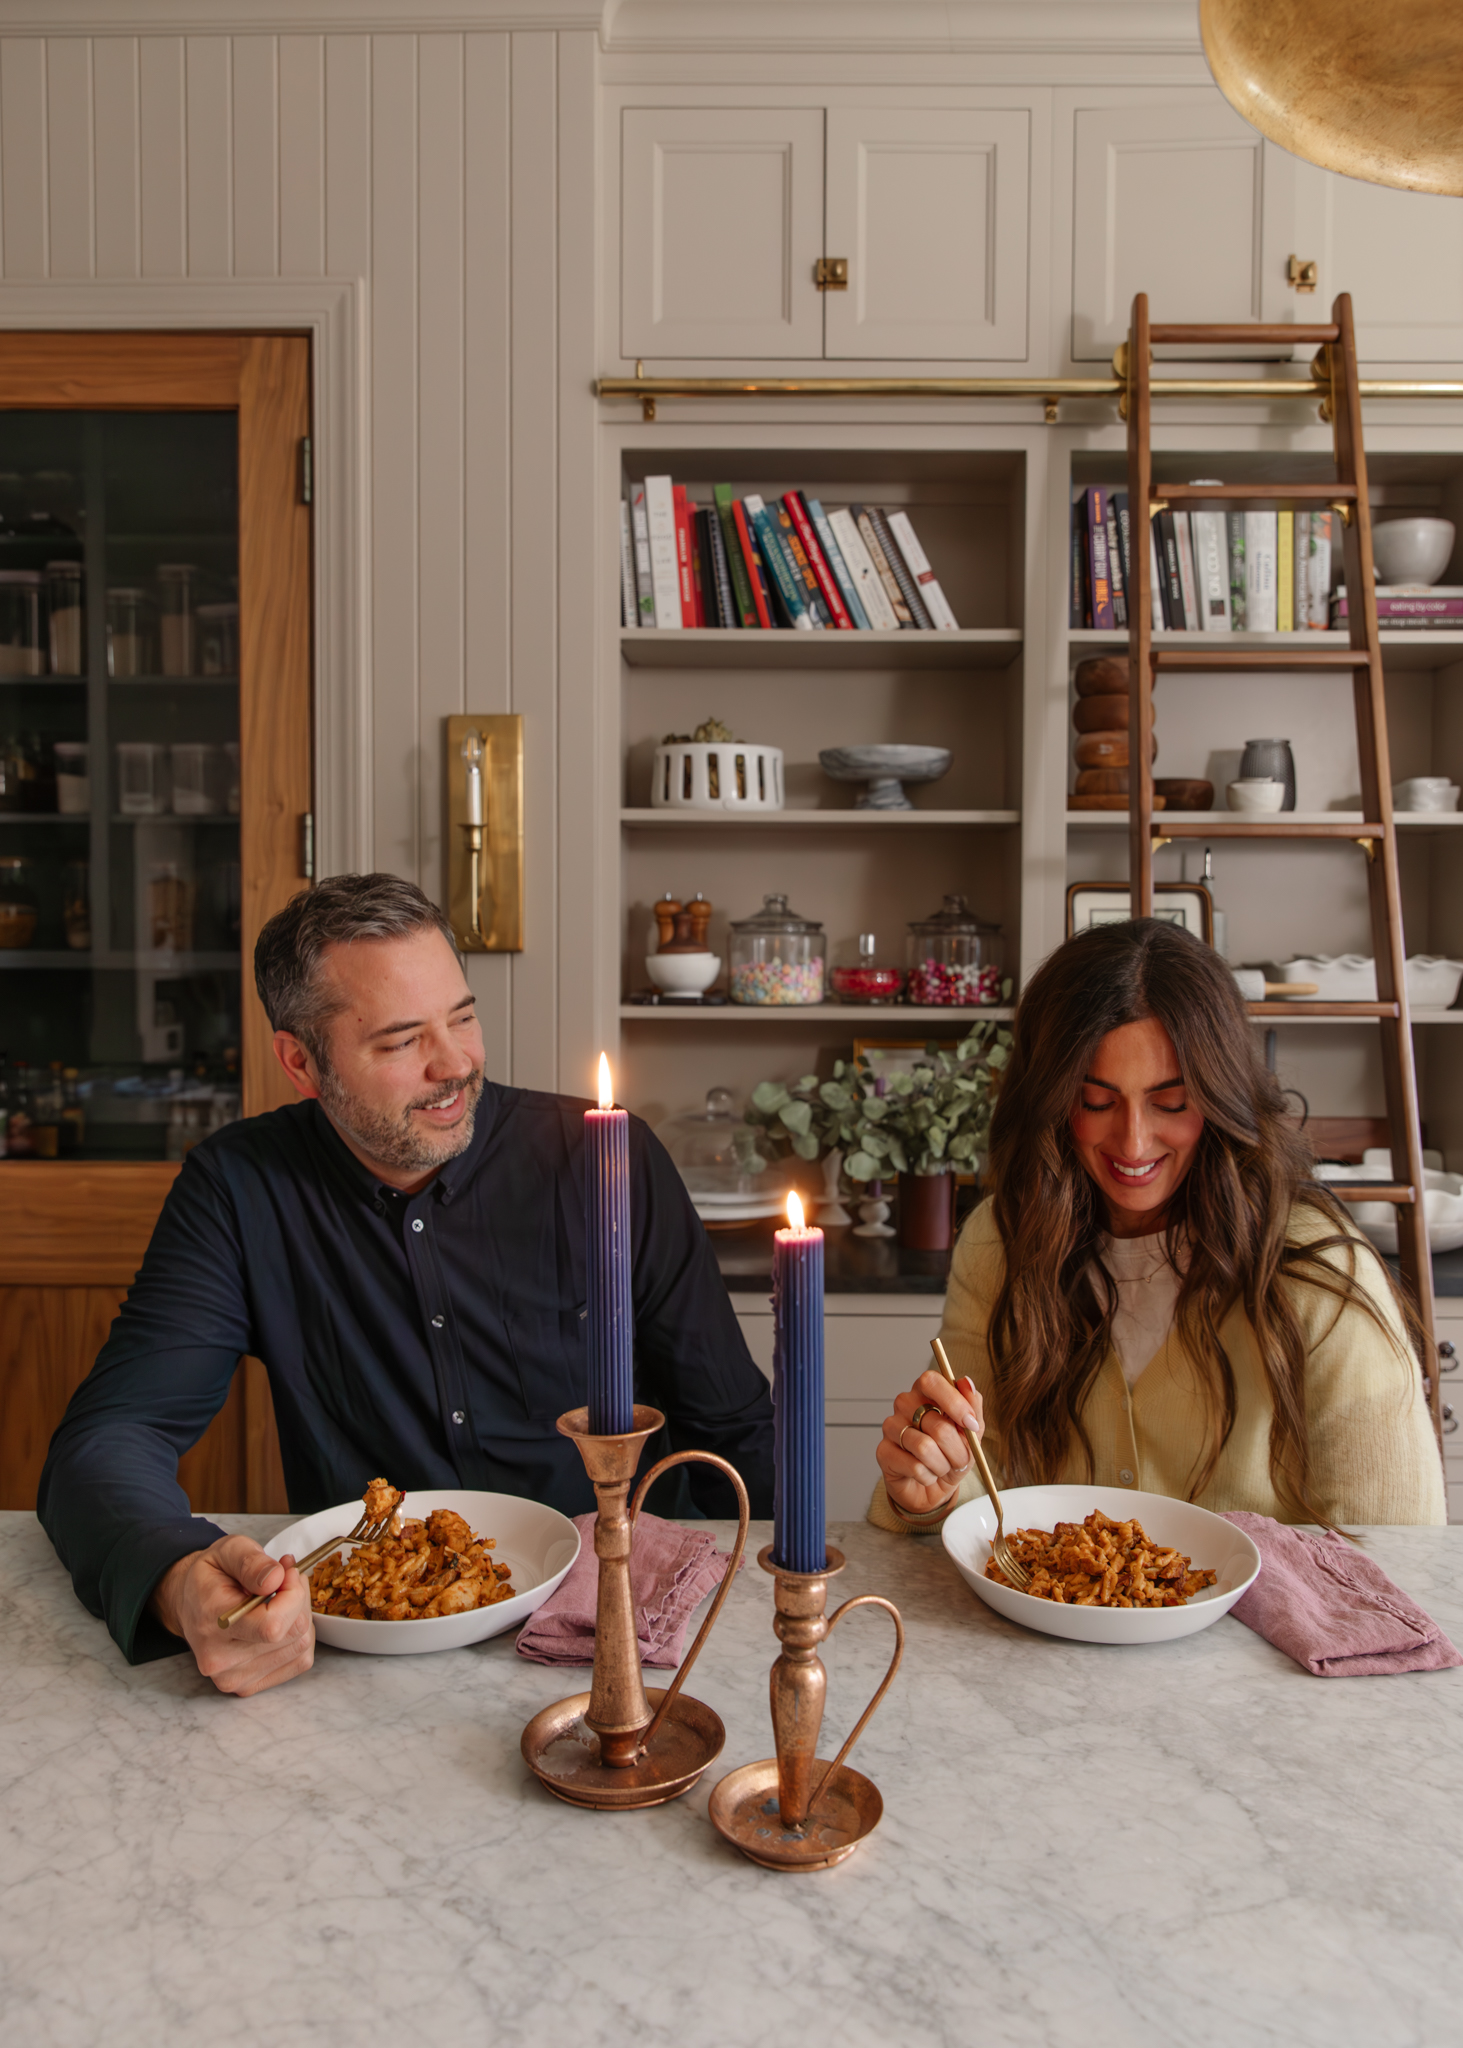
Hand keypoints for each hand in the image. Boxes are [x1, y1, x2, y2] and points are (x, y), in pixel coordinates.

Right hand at [150, 1534, 313, 1696]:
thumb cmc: (211, 1577)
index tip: (288, 1573)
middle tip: (285, 1580)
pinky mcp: (248, 1686)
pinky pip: (299, 1661)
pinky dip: (299, 1637)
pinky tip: (282, 1621)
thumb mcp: (227, 1551)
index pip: (272, 1625)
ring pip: (301, 1647)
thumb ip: (251, 1562)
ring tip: (281, 1598)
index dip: (293, 1595)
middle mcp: (220, 1659)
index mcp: (213, 1623)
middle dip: (299, 1599)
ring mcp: (234, 1678)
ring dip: (301, 1617)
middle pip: (293, 1634)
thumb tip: (275, 1578)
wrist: (190, 1604)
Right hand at [876, 1367, 984, 1517]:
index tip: (970, 1423)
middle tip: (960, 1459)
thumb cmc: (950, 1455)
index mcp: (926, 1393)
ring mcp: (891, 1426)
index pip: (931, 1382)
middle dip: (957, 1450)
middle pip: (937, 1425)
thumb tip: (967, 1382)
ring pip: (925, 1448)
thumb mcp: (970, 1432)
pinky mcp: (883, 1451)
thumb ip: (973, 1406)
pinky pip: (914, 1466)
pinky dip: (928, 1476)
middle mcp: (905, 1405)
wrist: (932, 1487)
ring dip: (942, 1465)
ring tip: (941, 1466)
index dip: (954, 1402)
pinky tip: (925, 1473)